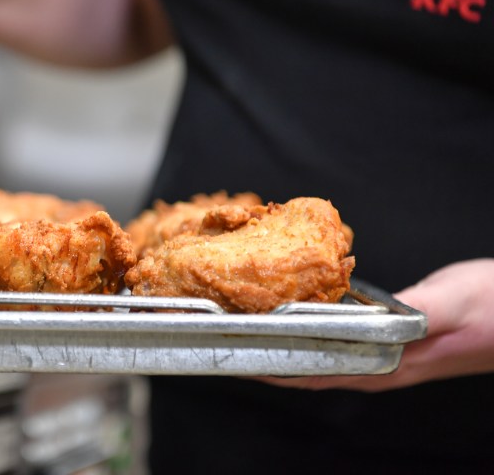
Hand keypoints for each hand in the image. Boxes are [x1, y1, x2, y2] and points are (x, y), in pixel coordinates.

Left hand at [253, 258, 493, 391]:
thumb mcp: (451, 305)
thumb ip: (417, 313)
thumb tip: (375, 318)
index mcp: (385, 365)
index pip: (310, 372)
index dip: (267, 365)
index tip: (230, 353)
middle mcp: (376, 364)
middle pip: (303, 364)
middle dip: (261, 350)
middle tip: (221, 327)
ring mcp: (379, 351)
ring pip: (314, 349)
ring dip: (279, 335)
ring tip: (242, 314)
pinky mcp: (385, 334)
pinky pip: (331, 331)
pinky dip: (304, 319)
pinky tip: (290, 301)